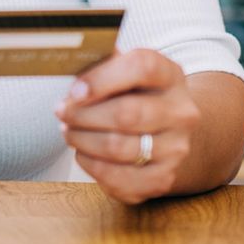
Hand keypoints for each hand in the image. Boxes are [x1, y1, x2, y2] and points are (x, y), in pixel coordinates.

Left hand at [54, 49, 200, 204]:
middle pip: (126, 113)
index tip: (74, 90)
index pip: (142, 67)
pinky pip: (118, 178)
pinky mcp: (163, 178)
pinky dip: (91, 165)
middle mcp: (181, 112)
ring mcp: (176, 148)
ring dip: (82, 140)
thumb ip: (100, 65)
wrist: (162, 131)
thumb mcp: (122, 71)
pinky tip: (83, 153)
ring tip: (69, 131)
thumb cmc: (131, 95)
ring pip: (118, 147)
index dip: (102, 79)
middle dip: (83, 114)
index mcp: (170, 75)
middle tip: (62, 112)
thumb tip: (69, 73)